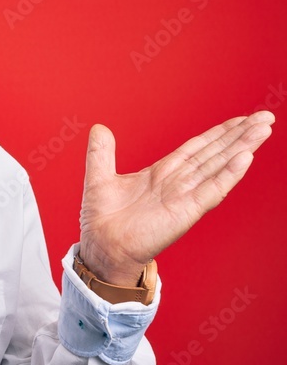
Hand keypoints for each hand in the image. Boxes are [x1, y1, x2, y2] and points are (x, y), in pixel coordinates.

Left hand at [78, 111, 274, 285]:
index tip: (240, 118)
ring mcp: (184, 197)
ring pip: (219, 167)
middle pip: (215, 153)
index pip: (197, 148)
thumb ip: (101, 152)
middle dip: (239, 135)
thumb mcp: (99, 177)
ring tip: (263, 130)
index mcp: (162, 173)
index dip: (218, 133)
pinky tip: (246, 157)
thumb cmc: (101, 219)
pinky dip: (229, 173)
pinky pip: (212, 189)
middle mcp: (178, 183)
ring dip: (242, 147)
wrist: (101, 247)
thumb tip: (99, 128)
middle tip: (265, 117)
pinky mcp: (186, 211)